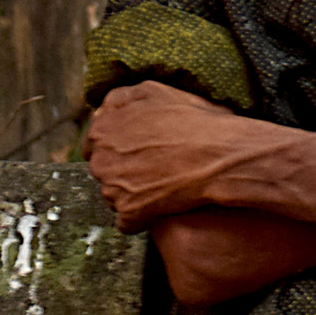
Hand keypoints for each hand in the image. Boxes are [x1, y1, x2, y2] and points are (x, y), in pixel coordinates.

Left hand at [85, 81, 257, 231]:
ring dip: (131, 193)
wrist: (221, 155)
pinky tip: (161, 205)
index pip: (93, 144)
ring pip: (113, 196)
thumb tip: (101, 110)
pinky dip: (141, 217)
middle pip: (102, 170)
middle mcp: (101, 160)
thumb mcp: (155, 92)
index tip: (136, 149)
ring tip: (161, 183)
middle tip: (153, 165)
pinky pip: (127, 222)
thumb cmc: (194, 122)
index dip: (117, 146)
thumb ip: (120, 98)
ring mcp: (113, 188)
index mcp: (103, 130)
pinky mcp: (130, 212)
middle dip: (122, 169)